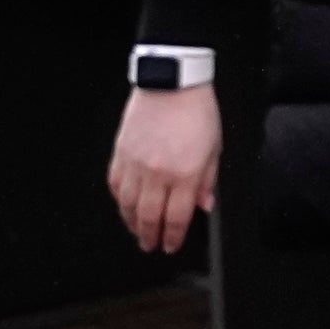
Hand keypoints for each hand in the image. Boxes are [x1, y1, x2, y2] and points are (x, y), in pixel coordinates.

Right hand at [109, 85, 221, 253]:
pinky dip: (118, 200)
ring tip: (137, 231)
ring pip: (127, 205)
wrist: (172, 83)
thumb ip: (207, 180)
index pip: (176, 218)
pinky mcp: (120, 153)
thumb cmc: (196, 110)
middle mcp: (157, 172)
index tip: (171, 245)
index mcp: (184, 174)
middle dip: (150, 236)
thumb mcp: (214, 148)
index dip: (173, 237)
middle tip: (150, 245)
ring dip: (132, 223)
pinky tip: (123, 206)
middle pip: (149, 217)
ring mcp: (135, 163)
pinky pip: (115, 184)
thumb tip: (204, 205)